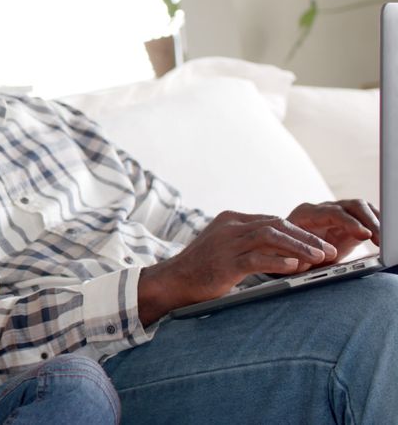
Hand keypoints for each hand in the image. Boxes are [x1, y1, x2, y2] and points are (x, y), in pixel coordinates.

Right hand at [138, 211, 336, 324]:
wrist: (172, 281)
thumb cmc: (201, 269)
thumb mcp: (225, 248)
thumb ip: (248, 243)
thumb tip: (284, 250)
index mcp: (231, 220)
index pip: (273, 220)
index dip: (299, 232)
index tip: (319, 243)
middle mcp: (229, 227)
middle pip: (277, 225)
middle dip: (306, 237)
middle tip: (328, 249)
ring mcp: (226, 243)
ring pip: (271, 238)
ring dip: (299, 247)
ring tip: (320, 258)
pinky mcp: (224, 262)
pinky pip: (257, 258)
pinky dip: (278, 261)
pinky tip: (294, 267)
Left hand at [288, 199, 379, 262]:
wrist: (284, 253)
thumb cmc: (285, 254)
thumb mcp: (290, 256)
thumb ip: (304, 254)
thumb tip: (323, 256)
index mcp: (305, 214)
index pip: (332, 212)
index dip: (349, 223)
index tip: (364, 235)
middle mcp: (322, 209)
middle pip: (351, 206)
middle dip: (368, 221)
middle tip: (379, 238)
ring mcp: (336, 214)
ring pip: (361, 209)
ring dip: (375, 223)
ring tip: (384, 240)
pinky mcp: (348, 223)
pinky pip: (366, 218)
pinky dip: (376, 225)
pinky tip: (383, 238)